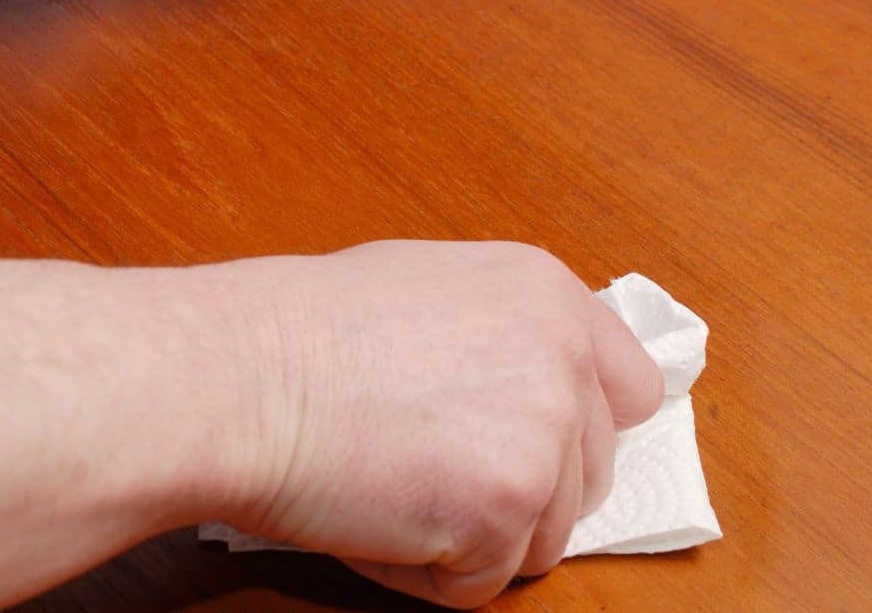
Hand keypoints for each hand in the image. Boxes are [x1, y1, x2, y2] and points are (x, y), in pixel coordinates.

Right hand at [216, 241, 663, 607]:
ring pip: (543, 538)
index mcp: (549, 297)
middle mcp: (565, 360)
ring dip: (474, 537)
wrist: (241, 376)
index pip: (630, 391)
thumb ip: (504, 336)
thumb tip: (529, 391)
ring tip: (393, 493)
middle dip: (519, 493)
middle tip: (434, 477)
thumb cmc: (304, 333)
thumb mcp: (431, 291)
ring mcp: (544, 433)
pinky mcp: (506, 506)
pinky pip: (486, 580)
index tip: (532, 449)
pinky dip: (431, 571)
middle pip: (589, 476)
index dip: (583, 432)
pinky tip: (376, 519)